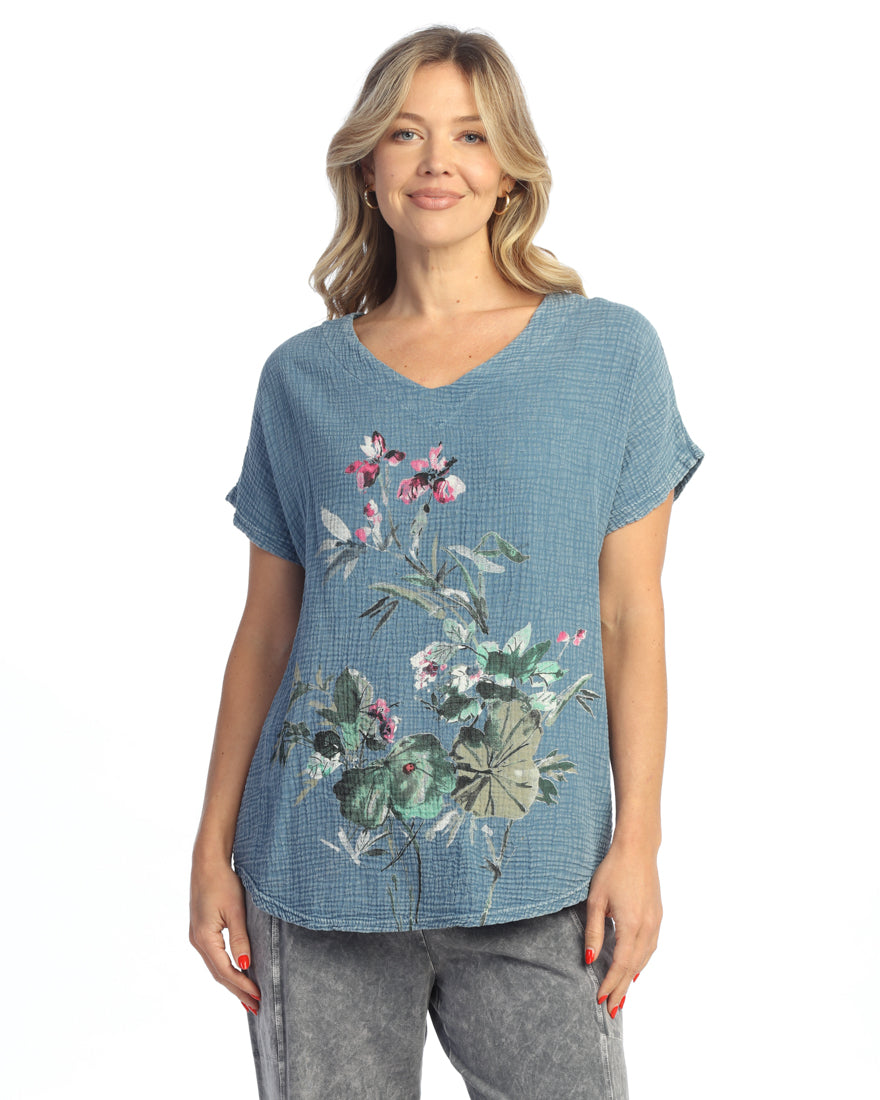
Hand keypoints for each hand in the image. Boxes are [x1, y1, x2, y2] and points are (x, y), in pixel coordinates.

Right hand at [189, 857, 260, 1013]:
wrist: (207, 864)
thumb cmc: (223, 883)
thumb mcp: (235, 910)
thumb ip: (240, 938)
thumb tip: (245, 964)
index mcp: (204, 938)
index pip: (225, 970)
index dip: (242, 985)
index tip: (258, 996)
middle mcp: (197, 941)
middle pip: (219, 974)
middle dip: (237, 991)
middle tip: (256, 1006)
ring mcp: (197, 937)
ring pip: (215, 967)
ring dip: (231, 983)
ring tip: (248, 997)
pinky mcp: (201, 931)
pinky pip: (214, 957)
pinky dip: (226, 970)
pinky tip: (236, 974)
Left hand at [583, 842, 661, 1017]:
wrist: (637, 849)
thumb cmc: (613, 871)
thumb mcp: (596, 900)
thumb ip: (594, 932)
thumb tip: (588, 959)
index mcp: (631, 925)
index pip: (620, 965)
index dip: (610, 984)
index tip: (599, 999)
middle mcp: (647, 928)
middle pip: (634, 967)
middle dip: (621, 989)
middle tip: (611, 1010)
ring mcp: (655, 922)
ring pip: (644, 959)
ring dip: (632, 978)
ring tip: (621, 995)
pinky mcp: (657, 916)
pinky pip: (650, 947)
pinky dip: (641, 962)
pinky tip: (635, 968)